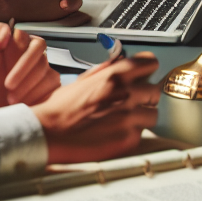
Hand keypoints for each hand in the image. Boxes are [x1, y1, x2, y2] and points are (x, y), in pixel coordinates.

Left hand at [0, 22, 59, 110]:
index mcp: (18, 39)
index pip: (26, 39)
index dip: (16, 54)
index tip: (3, 69)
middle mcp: (34, 51)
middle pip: (40, 58)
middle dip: (24, 74)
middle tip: (8, 87)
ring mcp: (43, 67)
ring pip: (47, 74)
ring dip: (29, 88)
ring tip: (11, 99)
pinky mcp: (47, 83)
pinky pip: (52, 87)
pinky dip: (38, 96)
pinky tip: (24, 103)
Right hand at [30, 53, 160, 163]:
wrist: (47, 133)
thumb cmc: (60, 108)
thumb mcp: (84, 80)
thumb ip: (107, 71)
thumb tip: (120, 63)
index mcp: (116, 74)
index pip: (151, 62)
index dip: (147, 70)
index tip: (144, 76)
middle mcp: (127, 92)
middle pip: (155, 90)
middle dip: (144, 98)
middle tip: (131, 104)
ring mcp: (129, 116)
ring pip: (152, 114)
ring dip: (141, 118)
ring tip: (122, 122)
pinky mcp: (127, 138)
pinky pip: (140, 134)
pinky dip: (130, 135)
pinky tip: (114, 134)